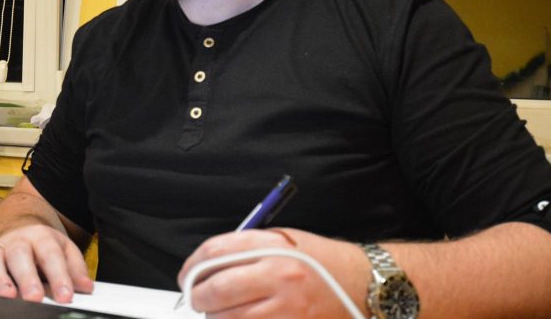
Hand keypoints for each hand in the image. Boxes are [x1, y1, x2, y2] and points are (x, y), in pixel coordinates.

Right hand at [0, 223, 93, 303]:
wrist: (21, 229)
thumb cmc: (44, 247)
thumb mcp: (64, 250)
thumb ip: (75, 269)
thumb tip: (86, 287)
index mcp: (41, 237)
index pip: (51, 255)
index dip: (58, 276)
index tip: (65, 296)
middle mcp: (17, 241)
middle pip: (20, 255)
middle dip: (27, 278)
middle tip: (35, 298)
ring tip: (8, 296)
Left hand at [178, 229, 367, 317]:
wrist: (362, 286)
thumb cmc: (321, 262)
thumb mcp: (284, 240)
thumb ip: (246, 248)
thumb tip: (207, 263)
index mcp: (274, 248)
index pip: (216, 253)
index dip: (193, 265)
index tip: (188, 275)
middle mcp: (279, 278)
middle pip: (216, 290)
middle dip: (197, 296)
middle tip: (196, 297)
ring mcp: (286, 311)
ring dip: (215, 317)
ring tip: (220, 311)